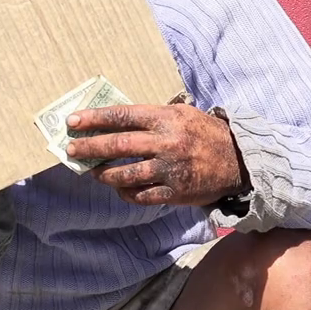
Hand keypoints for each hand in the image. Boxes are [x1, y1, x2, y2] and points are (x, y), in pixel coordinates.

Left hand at [66, 104, 245, 207]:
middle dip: (90, 147)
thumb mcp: (184, 114)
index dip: (94, 119)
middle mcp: (166, 143)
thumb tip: (117, 120)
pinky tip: (120, 188)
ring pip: (125, 175)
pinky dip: (126, 192)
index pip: (122, 116)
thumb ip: (154, 116)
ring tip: (94, 172)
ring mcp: (170, 170)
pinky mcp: (175, 192)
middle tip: (72, 149)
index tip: (73, 122)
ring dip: (104, 174)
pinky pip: (141, 195)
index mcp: (167, 119)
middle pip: (118, 145)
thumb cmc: (206, 134)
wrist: (239, 161)